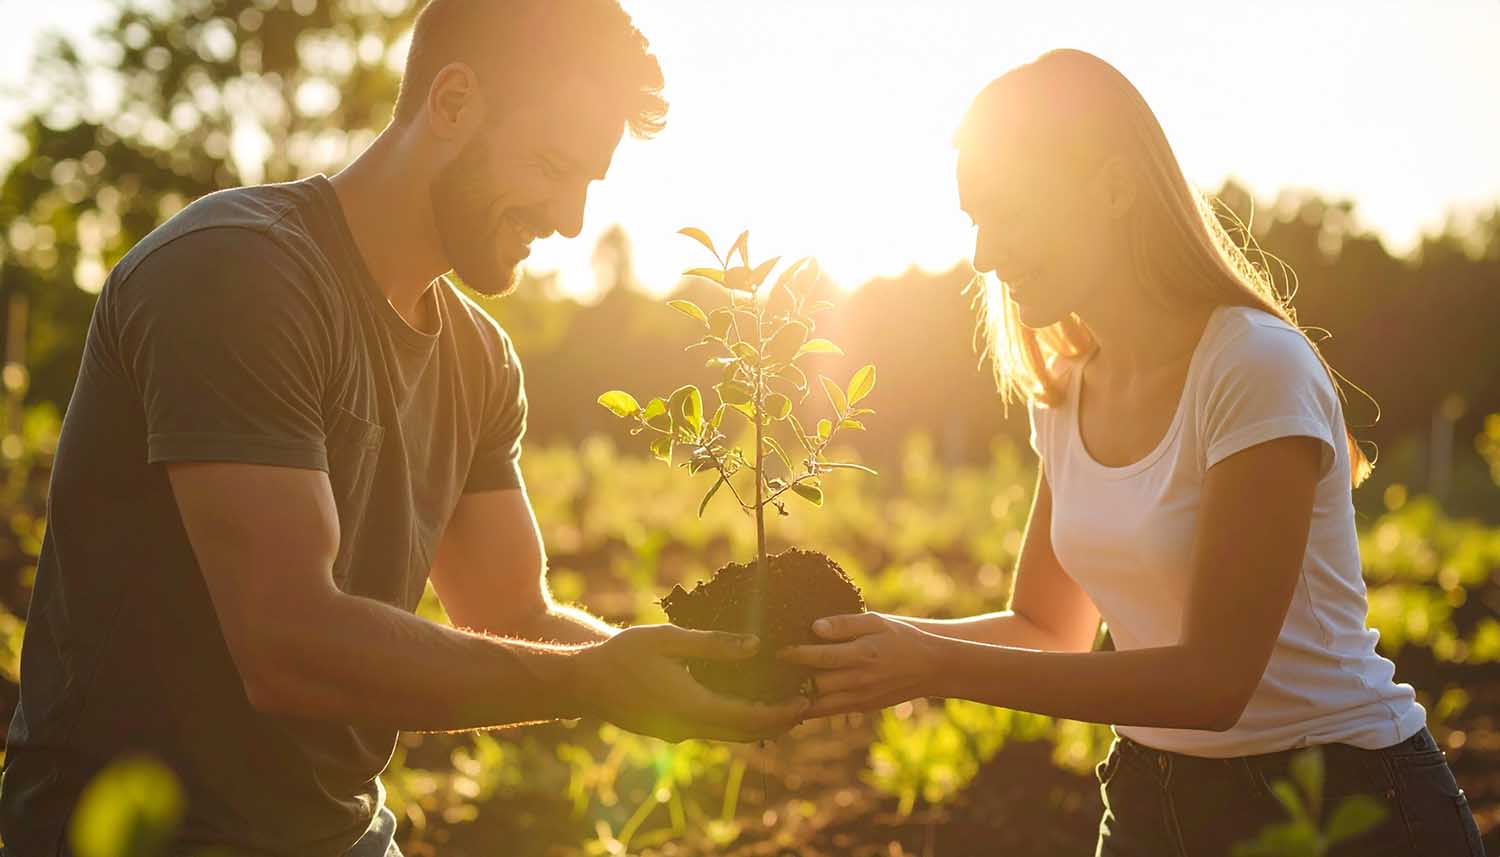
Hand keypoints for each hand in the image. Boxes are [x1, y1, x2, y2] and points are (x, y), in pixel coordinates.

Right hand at [570, 624, 808, 742]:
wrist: (583, 683)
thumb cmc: (623, 654)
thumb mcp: (669, 640)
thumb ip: (714, 644)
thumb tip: (756, 646)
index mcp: (691, 705)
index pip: (749, 718)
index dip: (780, 713)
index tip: (804, 702)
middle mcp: (687, 727)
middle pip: (744, 733)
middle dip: (777, 722)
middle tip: (805, 705)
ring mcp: (677, 732)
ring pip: (728, 734)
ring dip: (757, 723)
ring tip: (782, 705)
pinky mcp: (669, 730)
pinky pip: (712, 729)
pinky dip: (735, 720)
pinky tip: (743, 703)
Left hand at [778, 612, 941, 717]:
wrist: (931, 668)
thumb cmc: (900, 638)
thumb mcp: (876, 622)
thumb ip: (845, 624)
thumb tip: (815, 627)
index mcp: (862, 654)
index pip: (820, 657)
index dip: (795, 654)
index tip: (776, 649)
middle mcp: (859, 679)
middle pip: (815, 684)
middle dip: (789, 679)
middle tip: (764, 671)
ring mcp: (860, 697)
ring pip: (819, 704)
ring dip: (795, 699)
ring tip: (771, 690)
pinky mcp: (861, 707)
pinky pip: (829, 712)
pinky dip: (808, 710)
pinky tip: (789, 703)